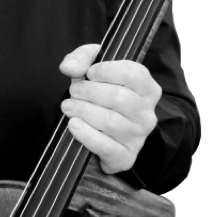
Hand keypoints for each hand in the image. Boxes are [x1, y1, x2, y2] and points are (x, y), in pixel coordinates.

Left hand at [59, 43, 161, 174]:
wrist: (103, 138)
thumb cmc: (101, 98)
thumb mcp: (94, 71)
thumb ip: (82, 59)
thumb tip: (69, 68)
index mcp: (147, 89)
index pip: (133, 74)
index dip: (107, 71)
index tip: (89, 73)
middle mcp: (147, 113)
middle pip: (119, 98)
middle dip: (89, 92)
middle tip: (74, 92)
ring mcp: (138, 137)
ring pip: (110, 121)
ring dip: (83, 111)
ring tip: (68, 107)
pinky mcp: (125, 157)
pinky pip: (105, 146)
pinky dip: (86, 134)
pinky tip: (73, 125)